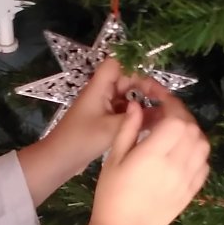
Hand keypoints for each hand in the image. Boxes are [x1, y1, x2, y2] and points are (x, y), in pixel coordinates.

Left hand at [16, 55, 170, 206]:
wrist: (59, 160)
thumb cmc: (81, 140)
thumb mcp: (112, 129)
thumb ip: (139, 119)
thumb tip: (165, 113)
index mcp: (99, 87)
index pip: (119, 64)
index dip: (137, 68)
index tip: (154, 85)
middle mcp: (102, 92)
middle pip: (127, 79)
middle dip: (146, 87)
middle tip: (164, 101)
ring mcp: (103, 106)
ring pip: (127, 96)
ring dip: (142, 103)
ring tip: (162, 114)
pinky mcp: (104, 119)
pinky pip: (124, 111)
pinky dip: (135, 115)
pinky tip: (150, 125)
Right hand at [73, 87, 209, 224]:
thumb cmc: (111, 194)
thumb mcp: (114, 158)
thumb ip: (129, 129)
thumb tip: (138, 106)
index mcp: (154, 154)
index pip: (174, 118)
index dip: (168, 101)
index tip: (157, 96)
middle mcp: (176, 164)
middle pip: (191, 128)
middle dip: (180, 114)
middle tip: (164, 111)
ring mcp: (187, 178)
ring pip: (202, 144)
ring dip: (192, 131)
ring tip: (175, 130)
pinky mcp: (192, 191)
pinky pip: (204, 164)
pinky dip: (198, 152)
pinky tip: (183, 151)